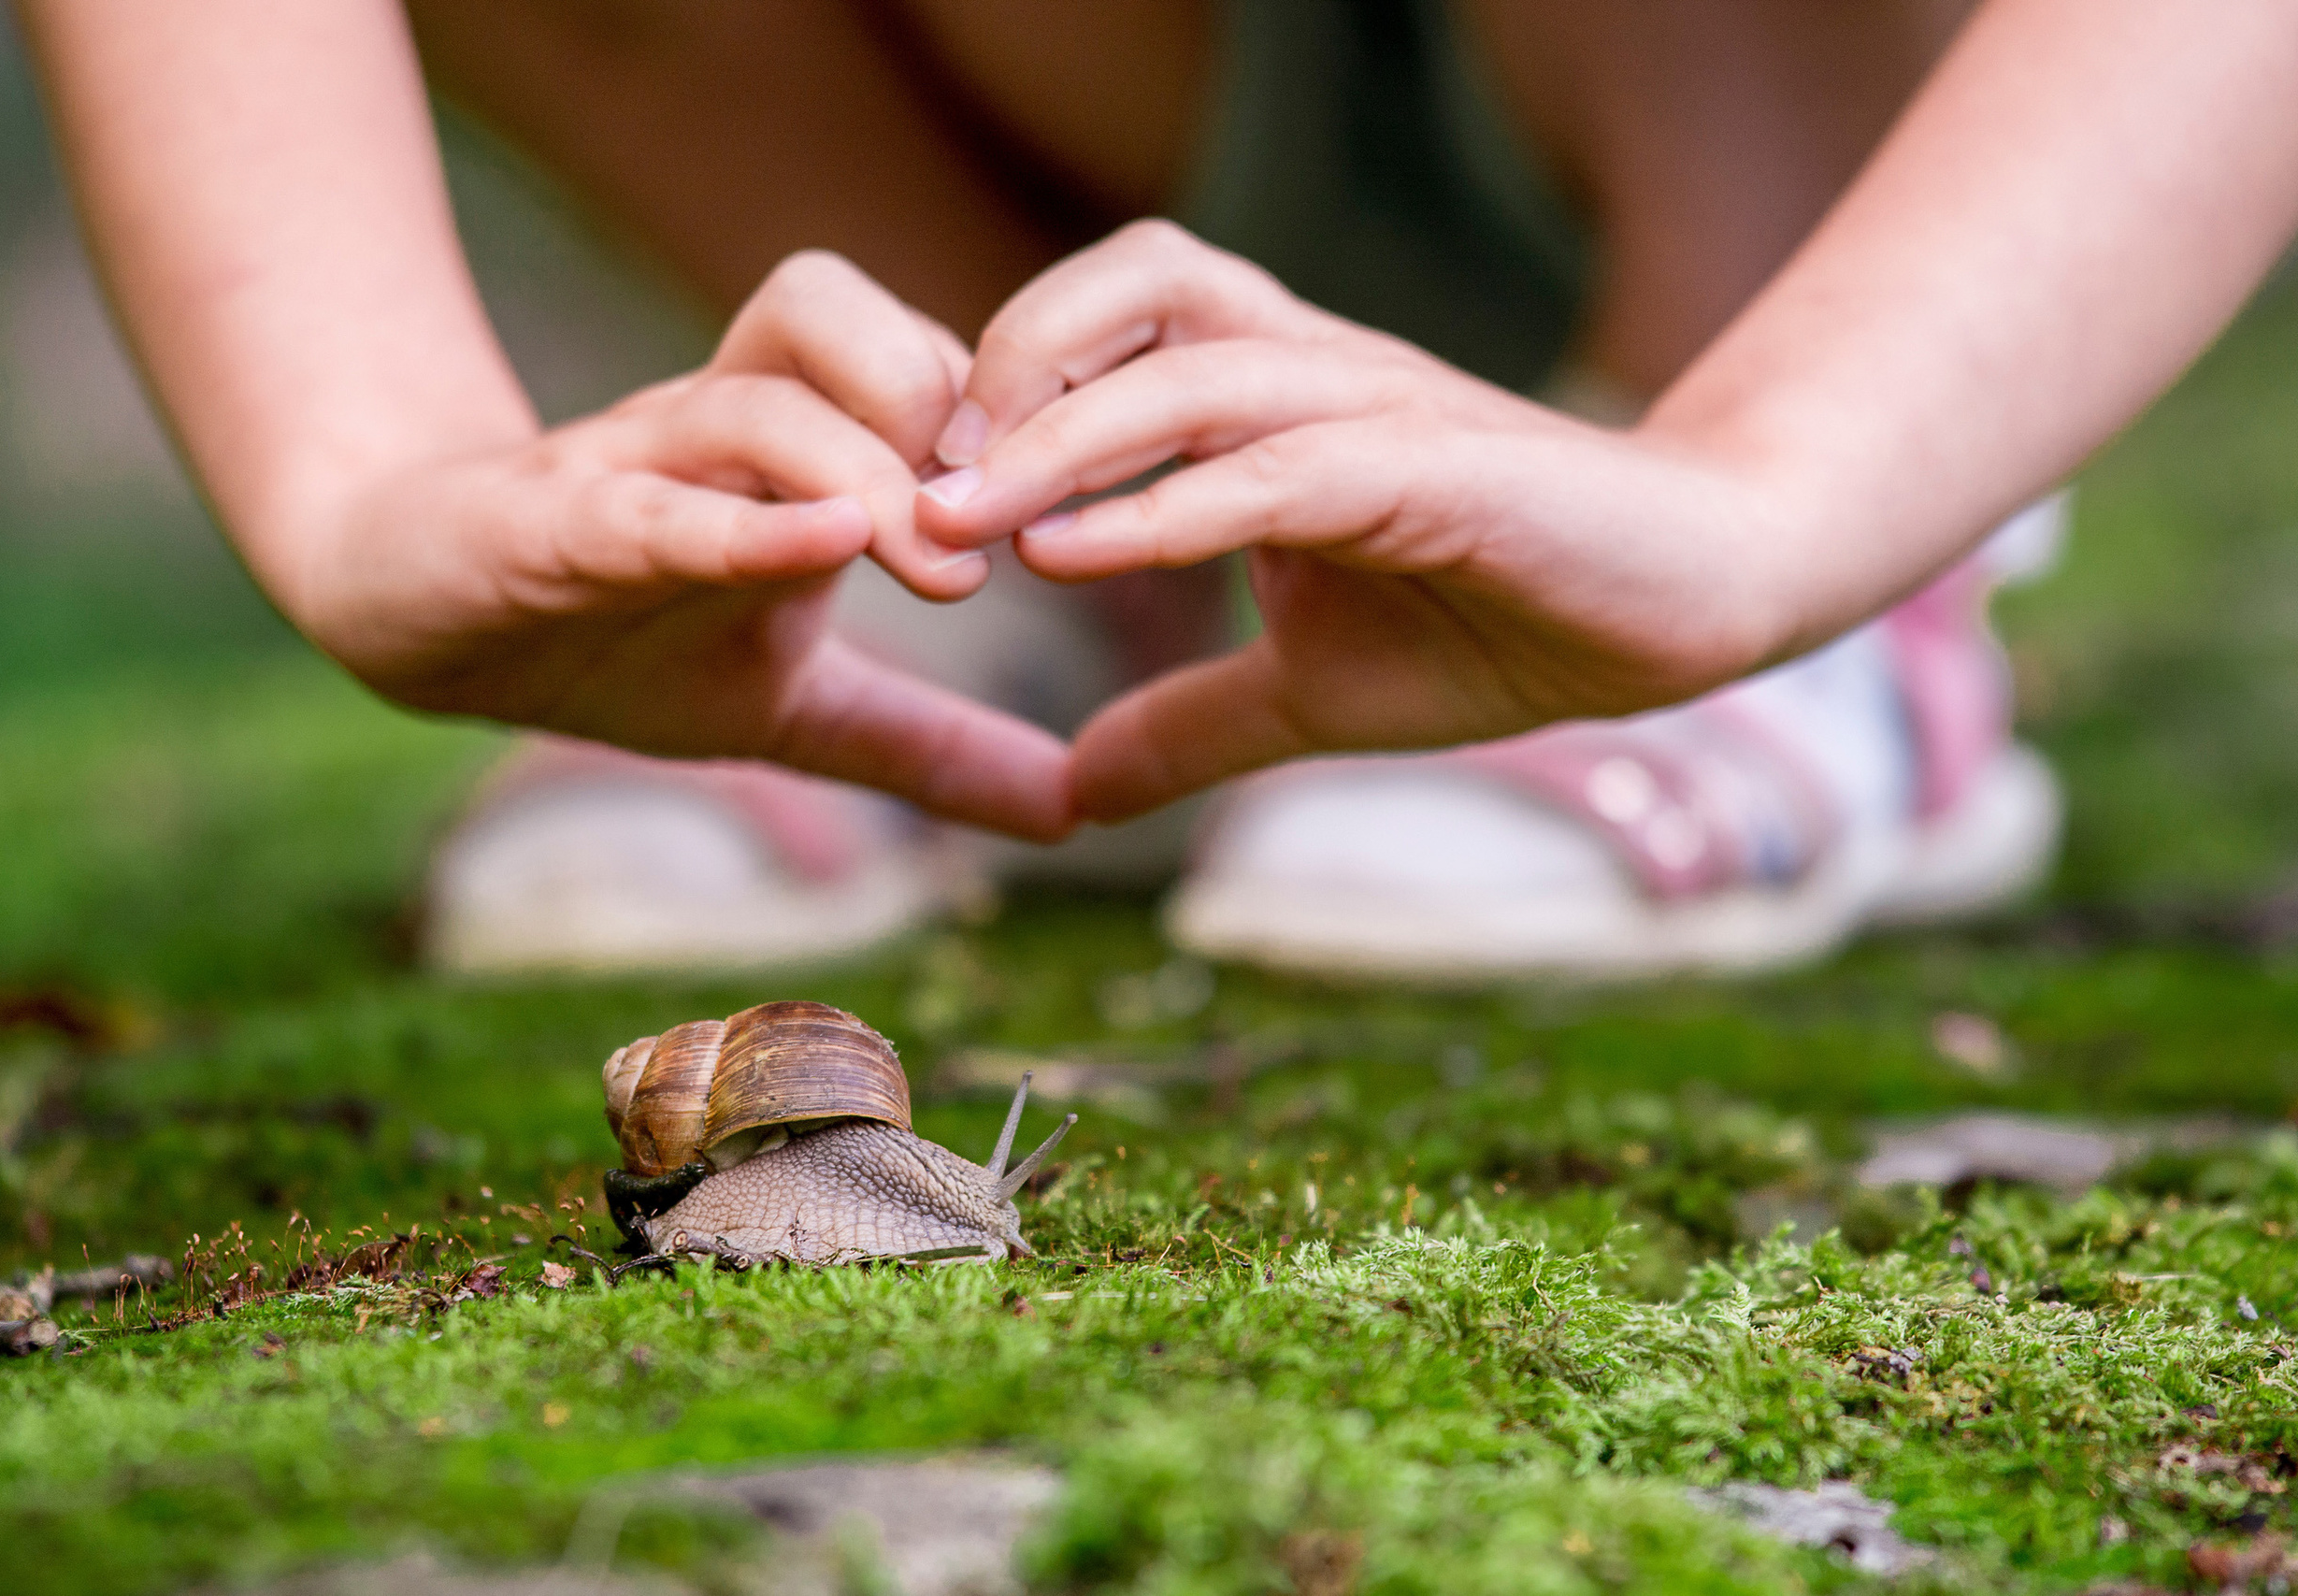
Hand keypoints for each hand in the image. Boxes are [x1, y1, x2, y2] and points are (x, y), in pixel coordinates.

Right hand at [286, 252, 1072, 839]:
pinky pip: (651, 501)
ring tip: (941, 569)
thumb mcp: (795, 707)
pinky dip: (741, 521)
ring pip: (756, 401)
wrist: (414, 618)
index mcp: (794, 458)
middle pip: (839, 319)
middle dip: (945, 413)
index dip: (1009, 408)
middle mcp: (720, 435)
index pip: (914, 355)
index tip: (1087, 506)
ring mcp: (633, 469)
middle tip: (1009, 535)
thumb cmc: (615, 641)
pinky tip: (825, 549)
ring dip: (862, 471)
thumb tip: (1076, 811)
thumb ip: (929, 747)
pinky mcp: (553, 527)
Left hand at [915, 221, 1796, 822]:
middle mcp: (1319, 375)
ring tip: (957, 518)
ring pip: (1196, 363)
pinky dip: (1165, 505)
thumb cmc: (1502, 626)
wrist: (1685, 609)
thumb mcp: (1310, 695)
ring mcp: (1380, 410)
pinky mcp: (1437, 468)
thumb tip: (1072, 794)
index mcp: (1279, 404)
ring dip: (1060, 435)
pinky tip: (1076, 561)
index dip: (1006, 385)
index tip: (910, 489)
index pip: (1120, 325)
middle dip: (1012, 360)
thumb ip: (1191, 725)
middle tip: (915, 478)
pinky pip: (1276, 466)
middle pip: (1144, 280)